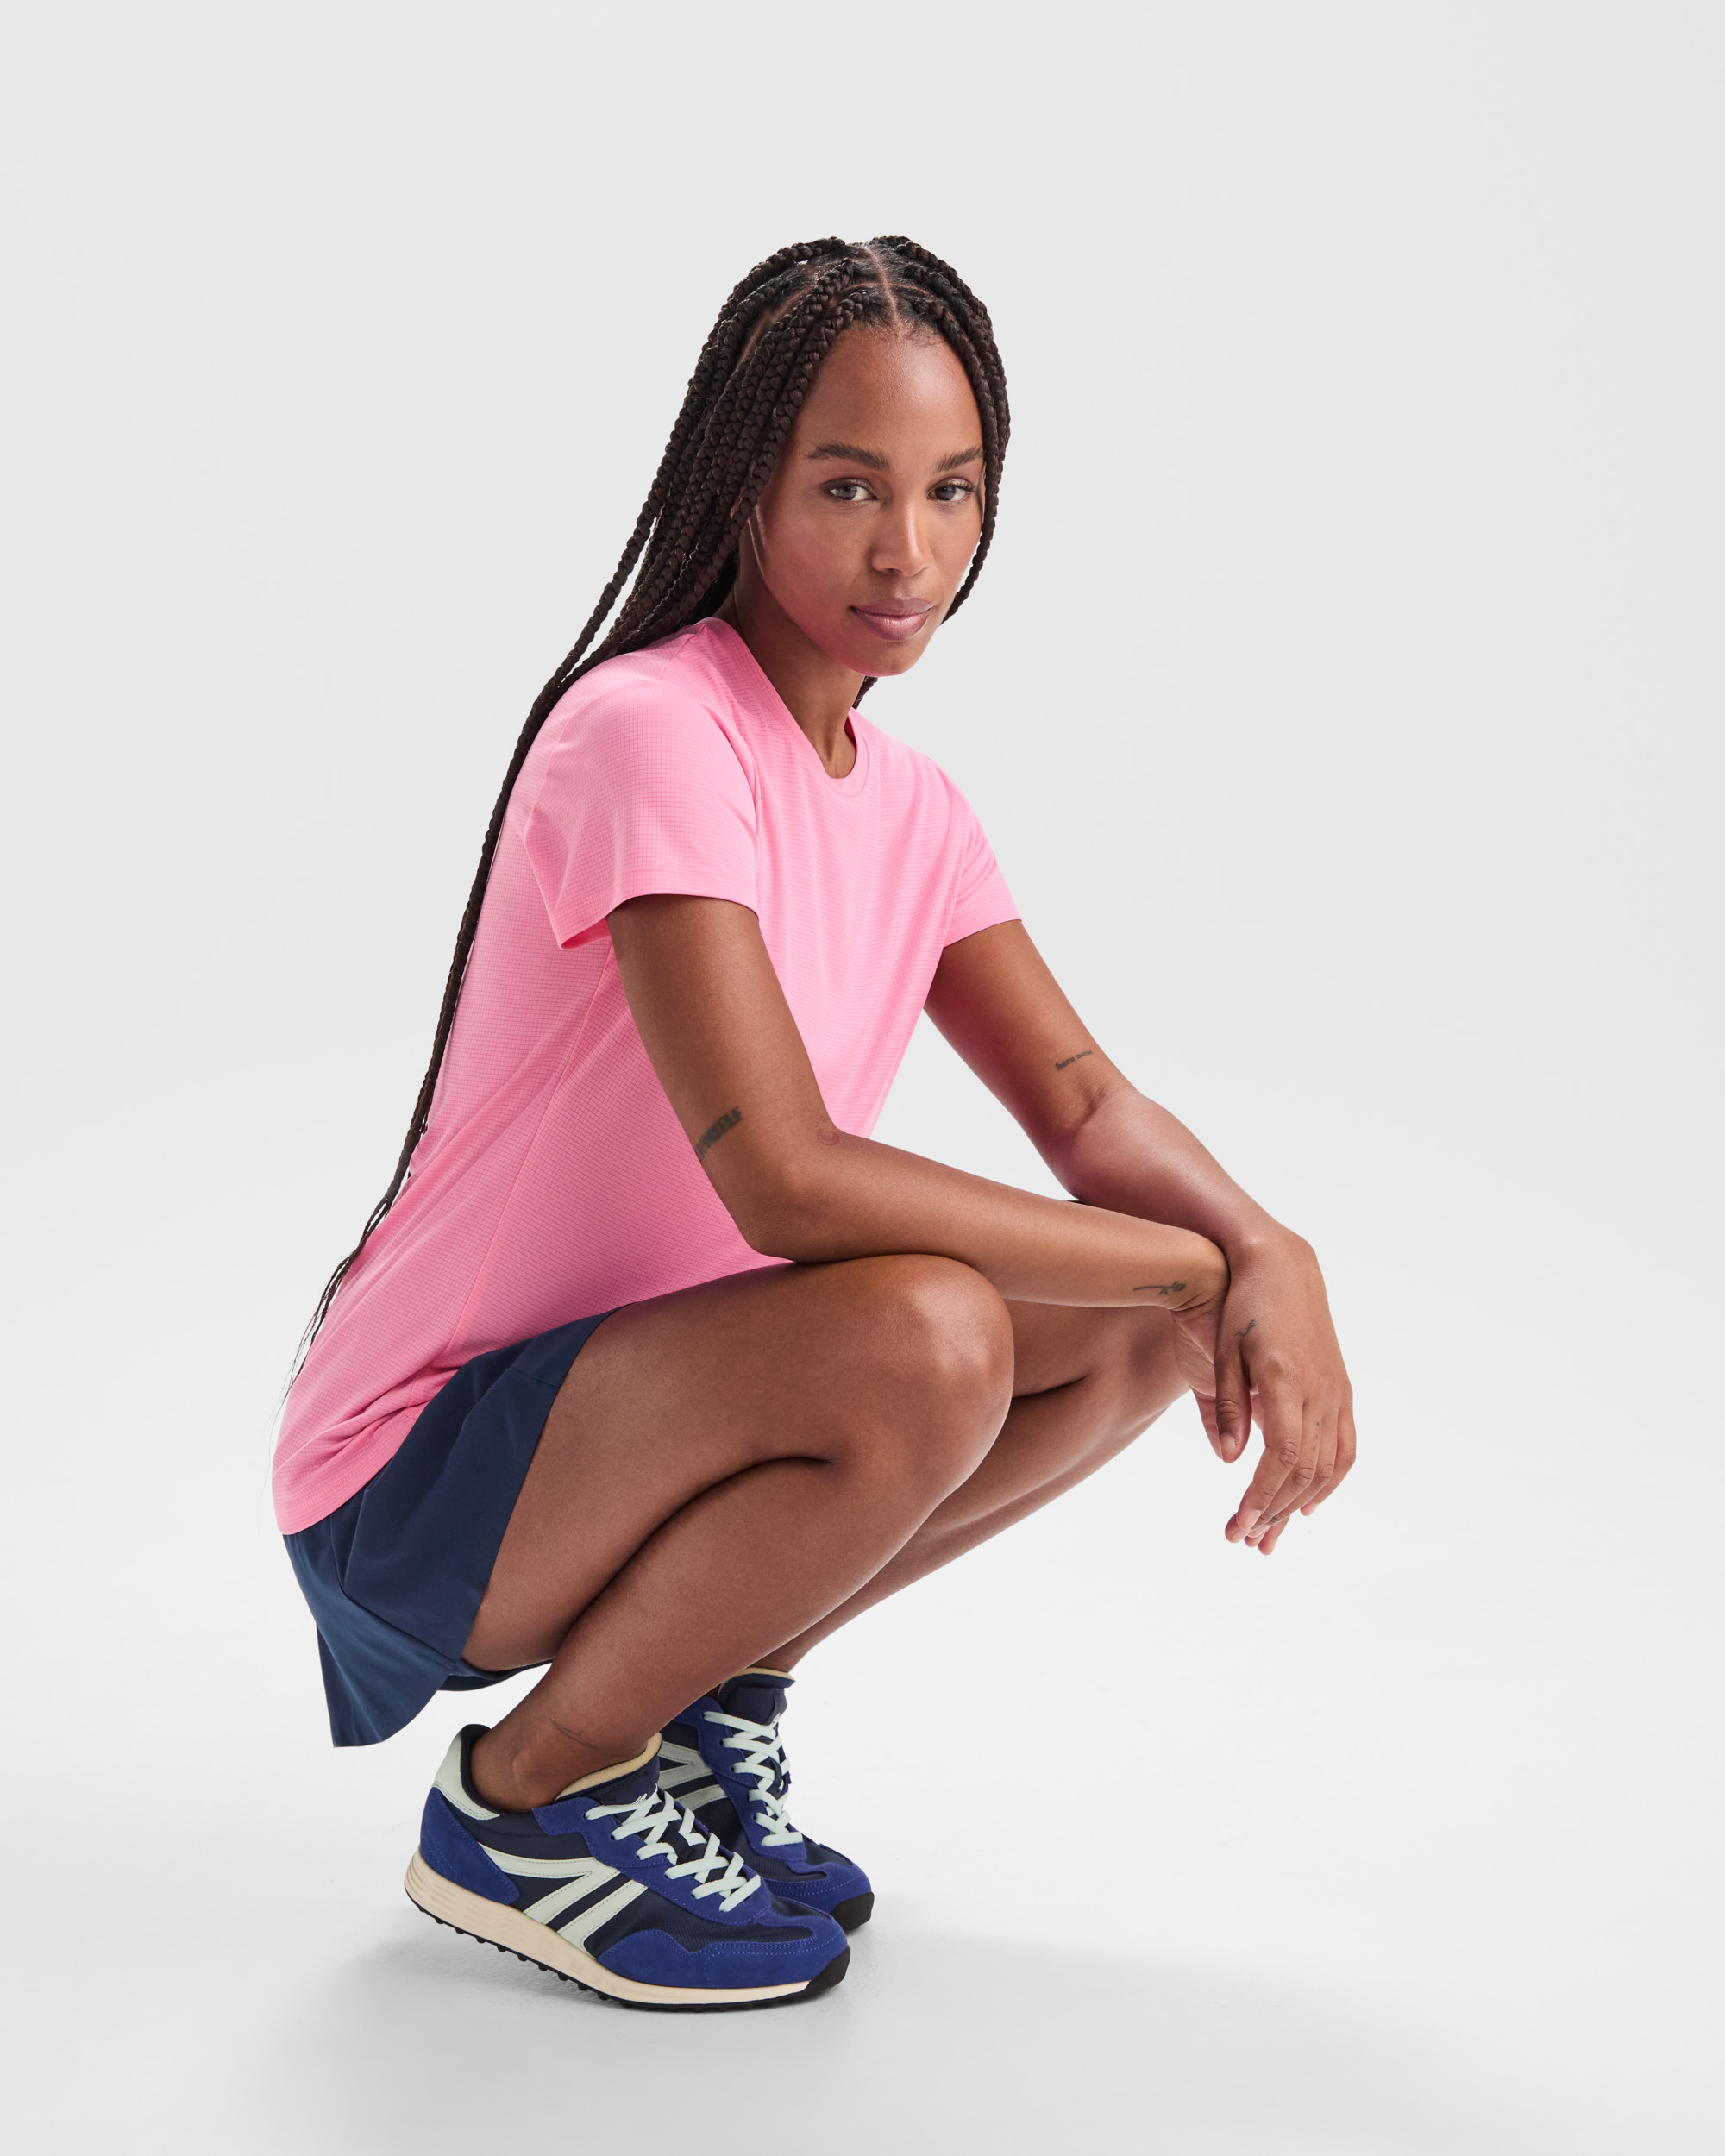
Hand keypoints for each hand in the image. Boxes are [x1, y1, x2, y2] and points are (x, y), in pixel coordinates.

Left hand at [1176, 1231, 1355, 1554]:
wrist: (1280, 1264)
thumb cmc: (1240, 1306)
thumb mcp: (1221, 1353)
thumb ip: (1226, 1408)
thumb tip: (1229, 1461)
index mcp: (1287, 1383)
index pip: (1282, 1460)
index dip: (1261, 1499)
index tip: (1237, 1526)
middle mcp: (1320, 1391)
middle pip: (1305, 1472)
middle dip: (1274, 1513)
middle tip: (1244, 1539)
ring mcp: (1336, 1391)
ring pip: (1329, 1466)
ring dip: (1300, 1505)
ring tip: (1272, 1534)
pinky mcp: (1341, 1388)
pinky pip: (1345, 1446)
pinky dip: (1331, 1480)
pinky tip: (1311, 1502)